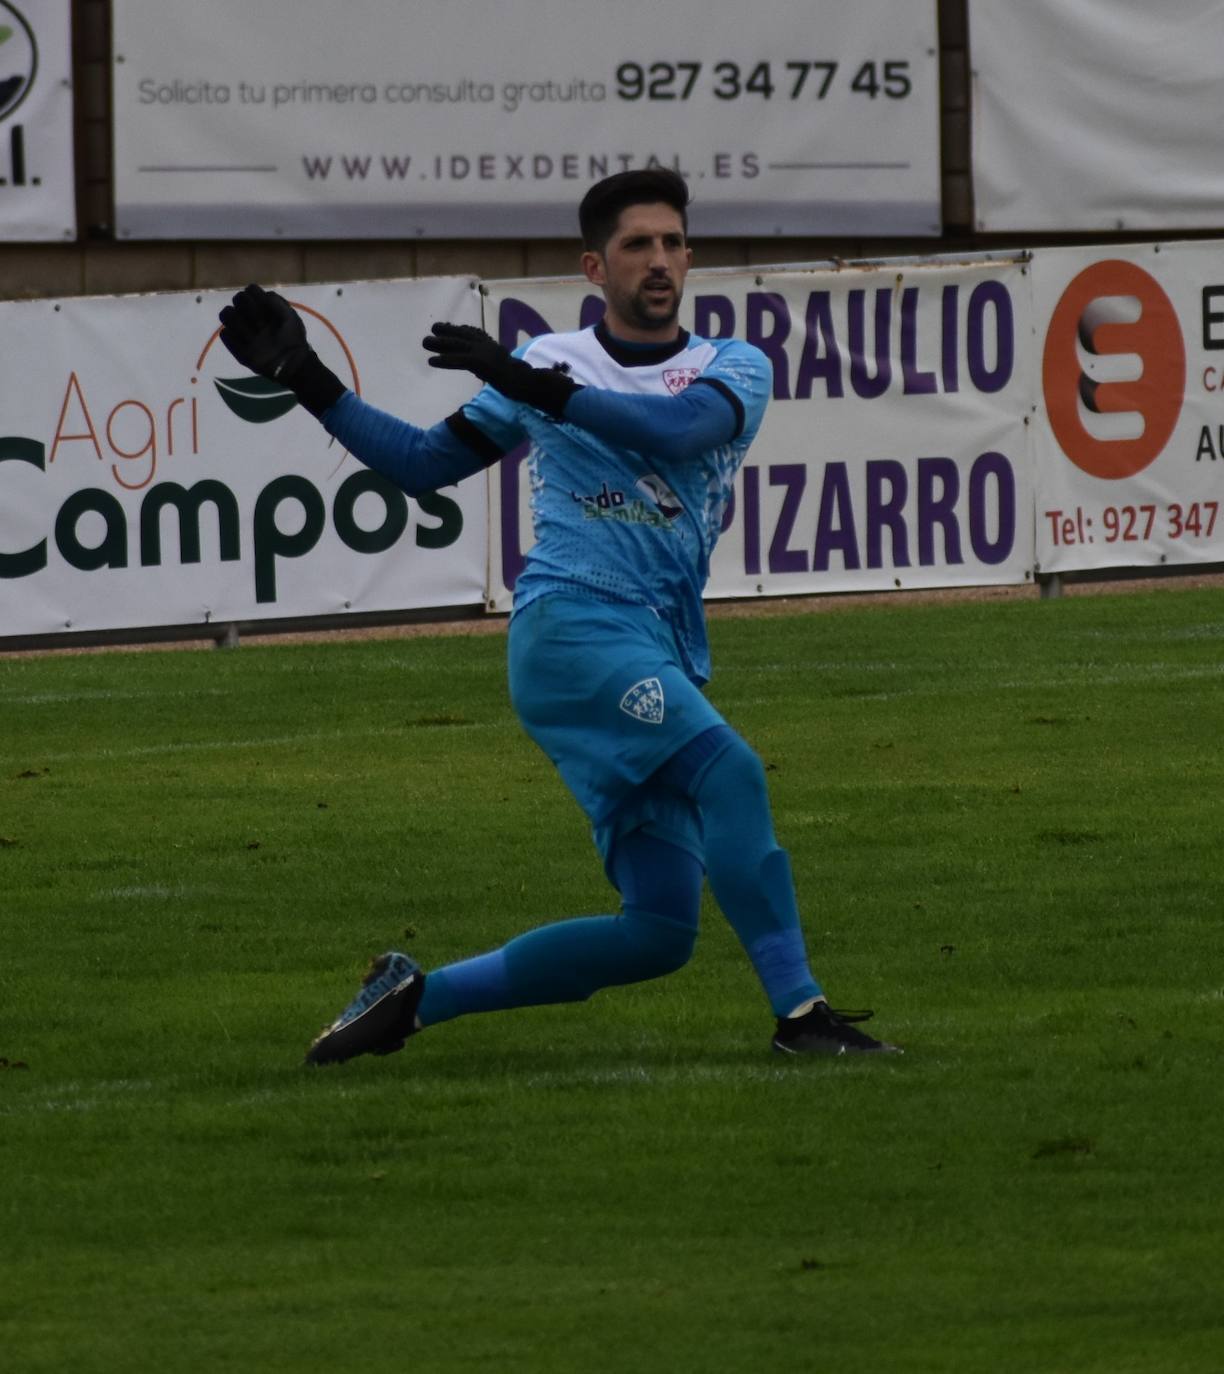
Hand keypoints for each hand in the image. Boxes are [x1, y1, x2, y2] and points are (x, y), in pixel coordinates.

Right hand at [218, 285, 344, 418]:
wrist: (293, 364)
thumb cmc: (294, 338)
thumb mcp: (290, 317)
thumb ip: (277, 302)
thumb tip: (263, 294)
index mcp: (264, 309)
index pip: (250, 291)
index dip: (255, 295)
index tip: (265, 306)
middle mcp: (251, 318)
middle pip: (237, 299)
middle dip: (247, 307)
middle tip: (261, 321)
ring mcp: (244, 333)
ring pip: (226, 314)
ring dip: (236, 319)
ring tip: (253, 332)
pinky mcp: (239, 349)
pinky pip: (225, 335)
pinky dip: (231, 335)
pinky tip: (247, 342)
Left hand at [423, 322, 577, 418]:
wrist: (531, 385)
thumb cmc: (523, 383)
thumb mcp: (505, 371)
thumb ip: (493, 368)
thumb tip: (485, 371)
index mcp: (494, 347)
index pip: (474, 334)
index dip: (460, 330)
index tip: (447, 327)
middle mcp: (488, 346)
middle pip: (464, 336)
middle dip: (447, 332)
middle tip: (432, 328)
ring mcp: (485, 354)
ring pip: (458, 346)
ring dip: (440, 344)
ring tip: (424, 343)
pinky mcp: (482, 364)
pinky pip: (459, 360)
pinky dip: (444, 360)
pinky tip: (432, 361)